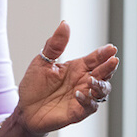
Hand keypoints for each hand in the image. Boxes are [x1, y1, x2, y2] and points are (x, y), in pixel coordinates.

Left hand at [12, 21, 119, 136]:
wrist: (24, 109)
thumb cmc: (34, 86)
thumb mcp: (42, 61)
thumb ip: (55, 44)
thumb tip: (65, 24)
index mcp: (77, 68)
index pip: (95, 59)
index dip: (104, 53)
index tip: (111, 48)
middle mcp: (83, 82)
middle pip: (103, 74)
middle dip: (109, 68)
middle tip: (112, 61)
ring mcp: (82, 97)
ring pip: (102, 91)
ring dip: (100, 85)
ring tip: (92, 80)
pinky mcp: (77, 112)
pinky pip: (89, 107)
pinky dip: (86, 100)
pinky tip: (79, 93)